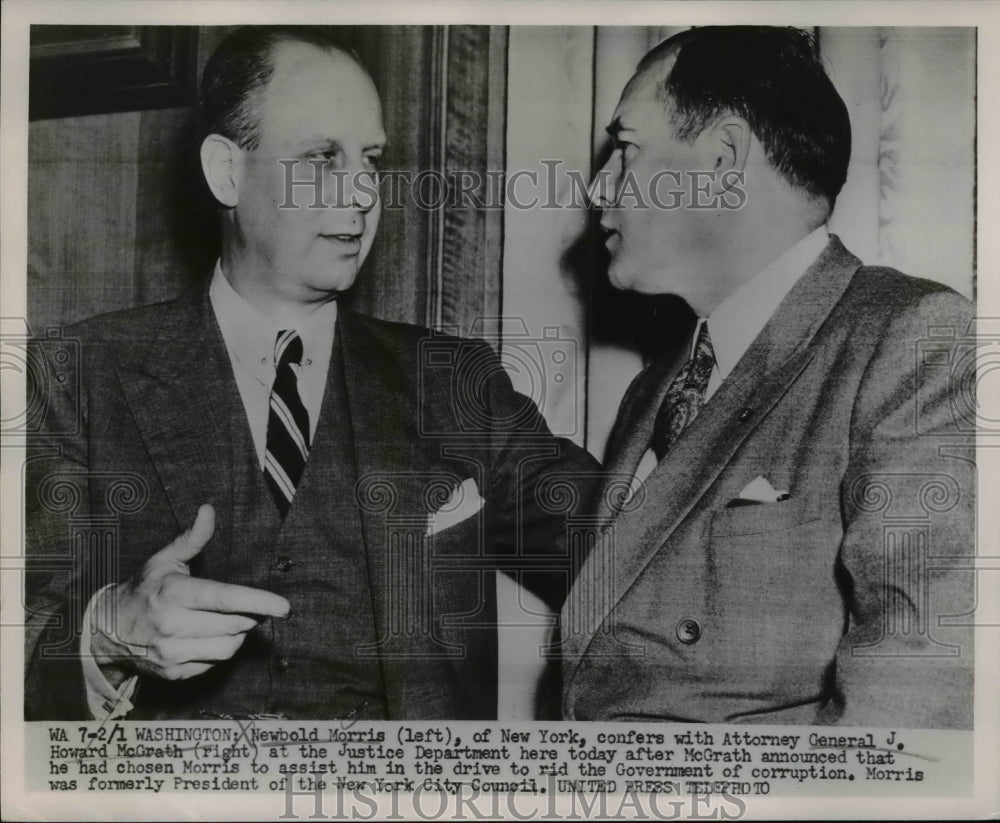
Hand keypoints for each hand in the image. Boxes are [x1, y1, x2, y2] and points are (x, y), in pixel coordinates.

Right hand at [91, 504, 289, 683]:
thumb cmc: (144, 589)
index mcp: (173, 593)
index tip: (284, 606)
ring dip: (238, 633)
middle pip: (234, 624)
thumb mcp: (164, 560)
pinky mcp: (174, 672)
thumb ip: (192, 538)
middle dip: (249, 615)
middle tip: (247, 606)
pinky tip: (208, 636)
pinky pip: (214, 663)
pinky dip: (219, 649)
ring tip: (227, 620)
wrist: (107, 630)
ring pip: (228, 647)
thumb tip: (208, 511)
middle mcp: (172, 625)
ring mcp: (171, 653)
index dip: (257, 601)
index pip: (224, 598)